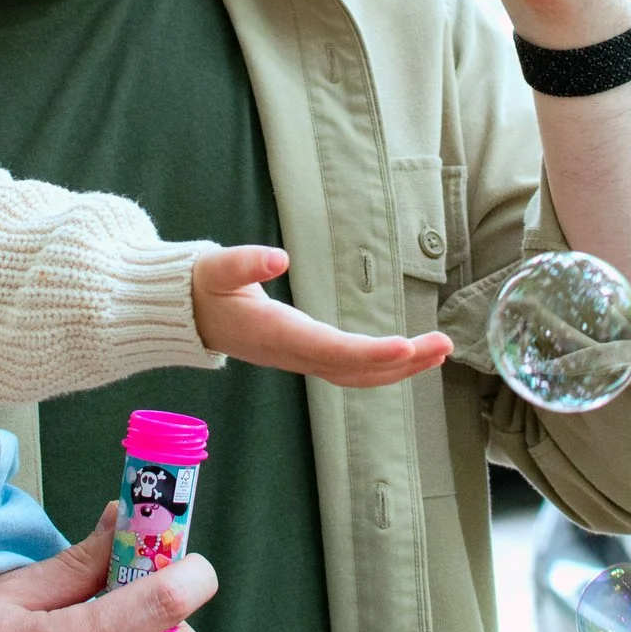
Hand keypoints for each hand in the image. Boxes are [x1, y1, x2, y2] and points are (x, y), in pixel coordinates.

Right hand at [191, 246, 450, 386]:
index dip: (370, 352)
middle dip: (402, 363)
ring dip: (400, 368)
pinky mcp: (305, 355)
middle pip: (355, 370)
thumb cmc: (203, 288)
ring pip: (356, 375)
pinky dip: (383, 366)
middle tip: (444, 345)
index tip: (405, 346)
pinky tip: (407, 356)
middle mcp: (293, 354)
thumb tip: (277, 256)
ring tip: (439, 351)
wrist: (187, 315)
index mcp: (277, 334)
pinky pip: (350, 370)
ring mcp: (300, 359)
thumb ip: (244, 263)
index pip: (332, 350)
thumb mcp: (216, 268)